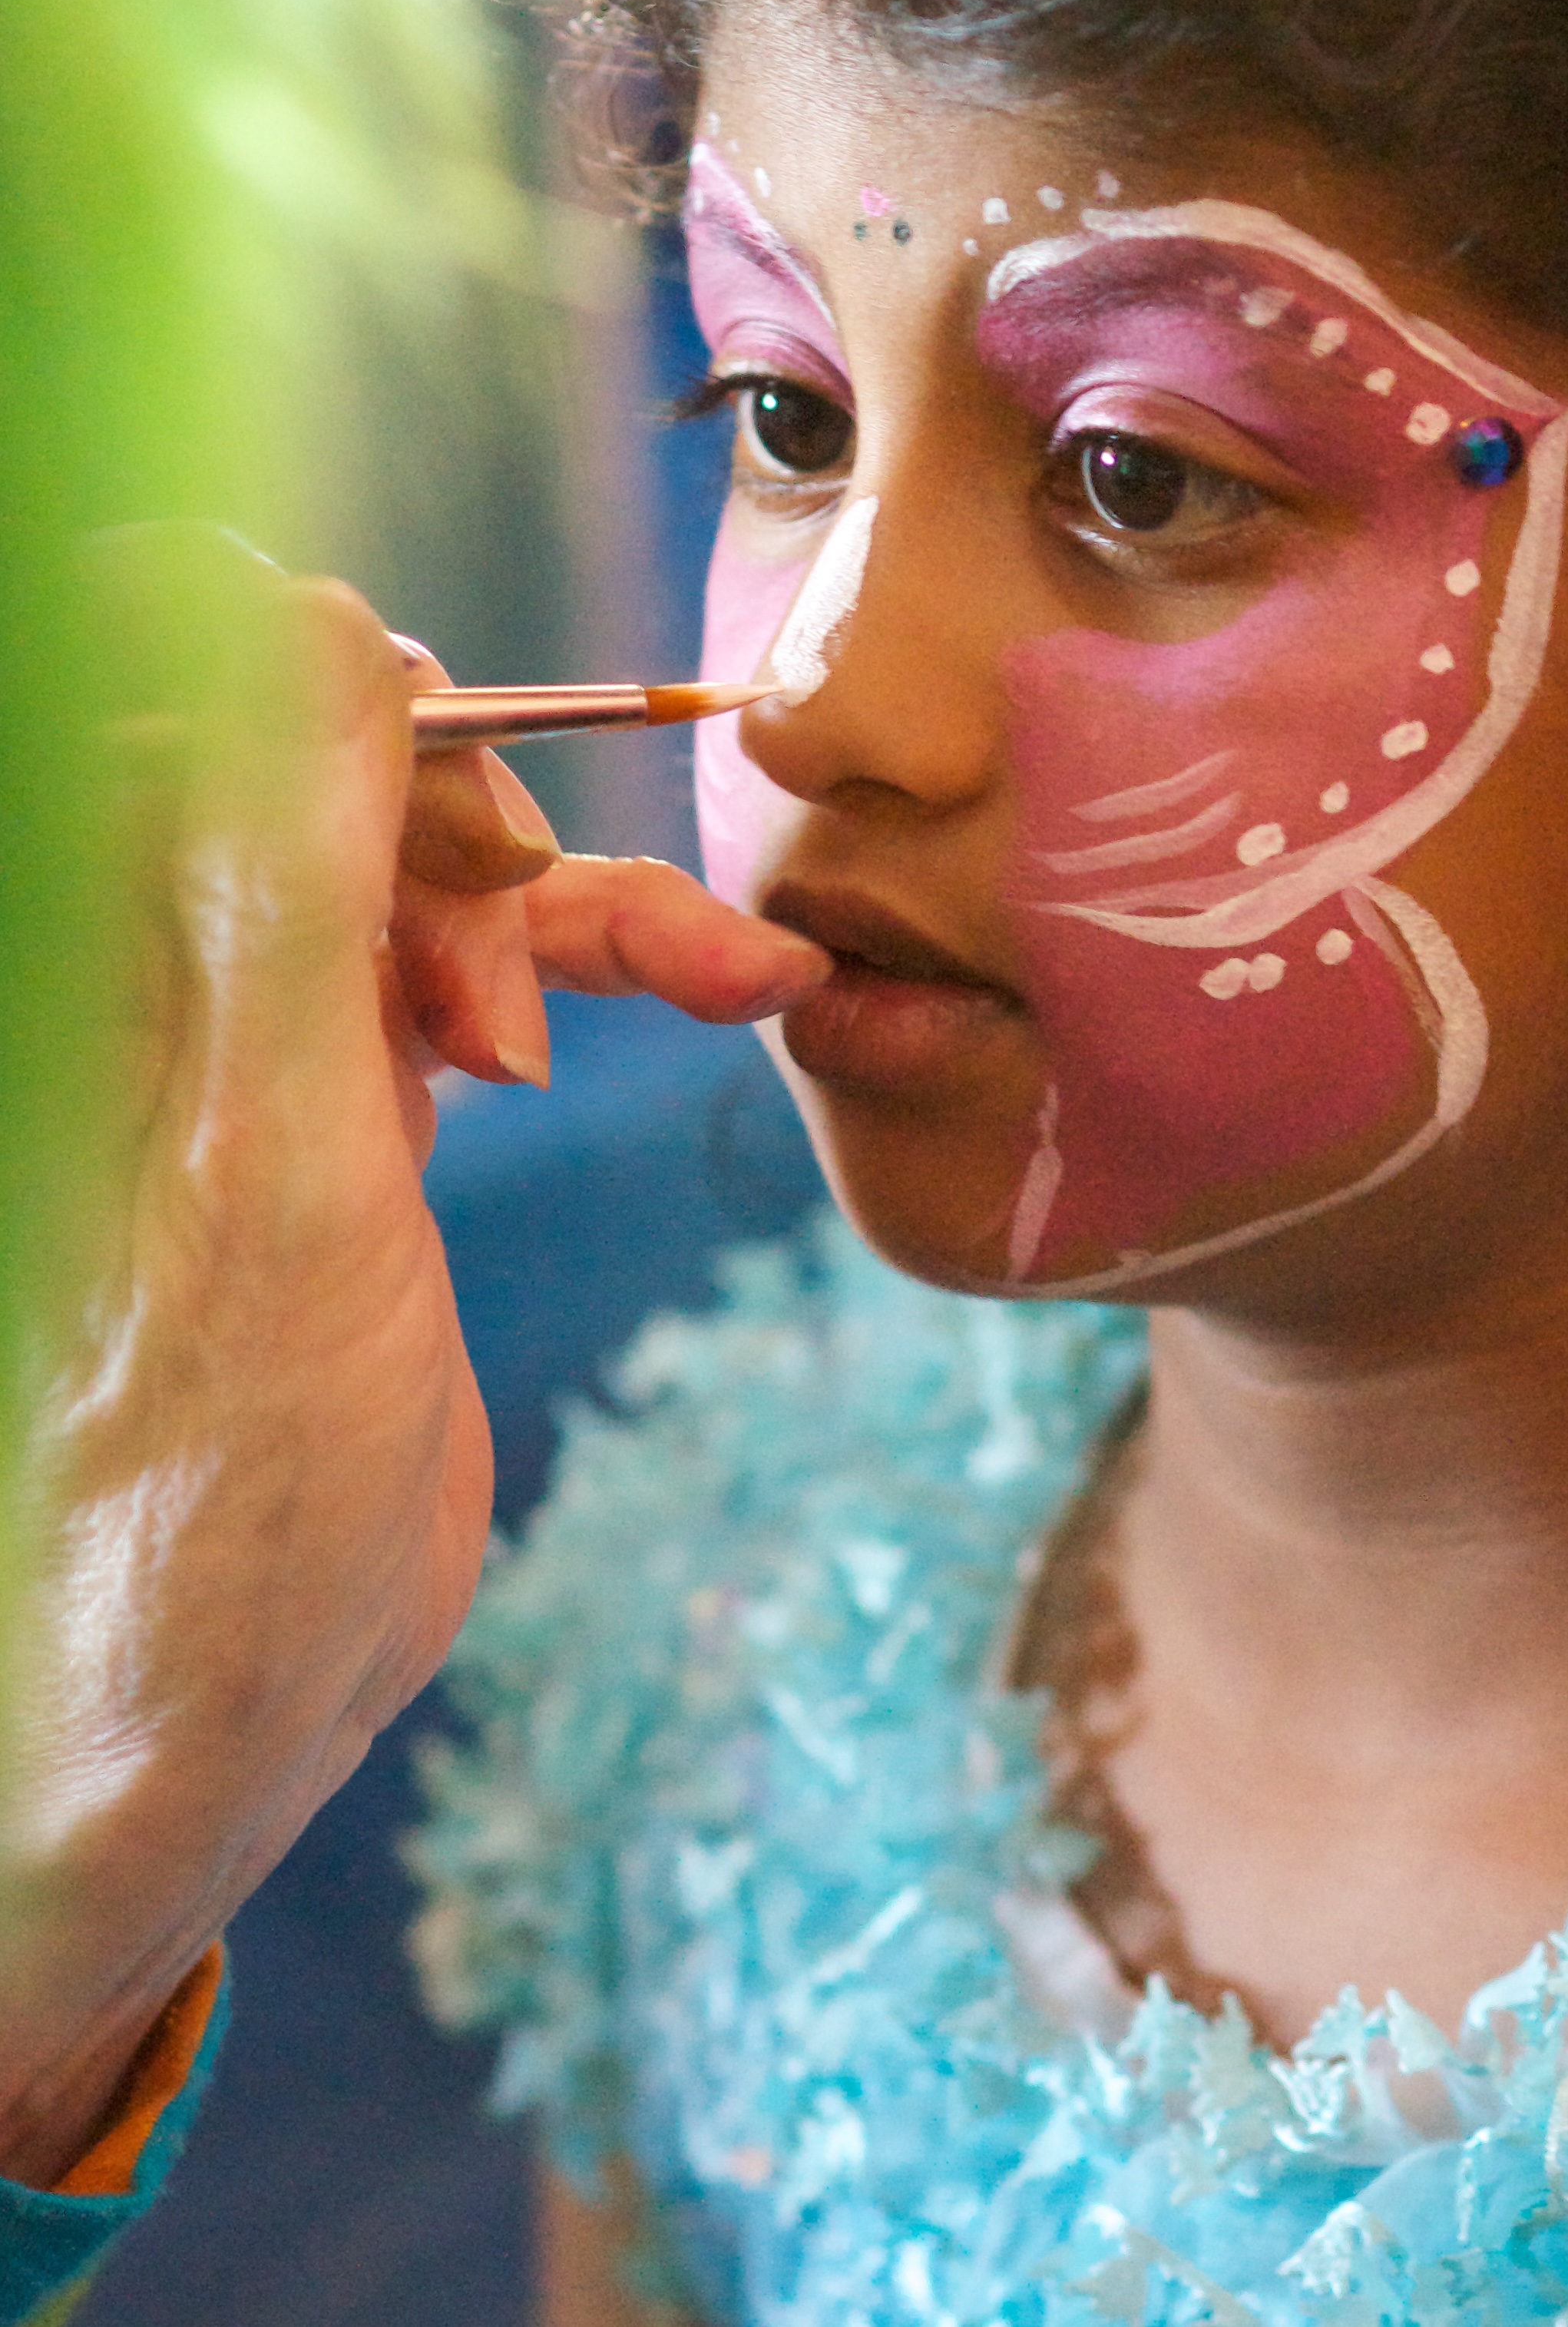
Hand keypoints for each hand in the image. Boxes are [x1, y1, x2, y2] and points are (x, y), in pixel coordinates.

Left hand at [0, 542, 825, 2184]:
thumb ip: (279, 879)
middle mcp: (148, 957)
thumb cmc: (203, 1483)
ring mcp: (250, 1025)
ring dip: (571, 884)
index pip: (150, 665)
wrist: (210, 1711)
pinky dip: (602, 953)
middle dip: (462, 802)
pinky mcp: (347, 1097)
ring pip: (419, 849)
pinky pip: (475, 958)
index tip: (436, 742)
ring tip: (706, 975)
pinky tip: (725, 980)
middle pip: (314, 741)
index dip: (300, 661)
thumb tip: (301, 618)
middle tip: (520, 975)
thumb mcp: (269, 1154)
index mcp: (80, 947)